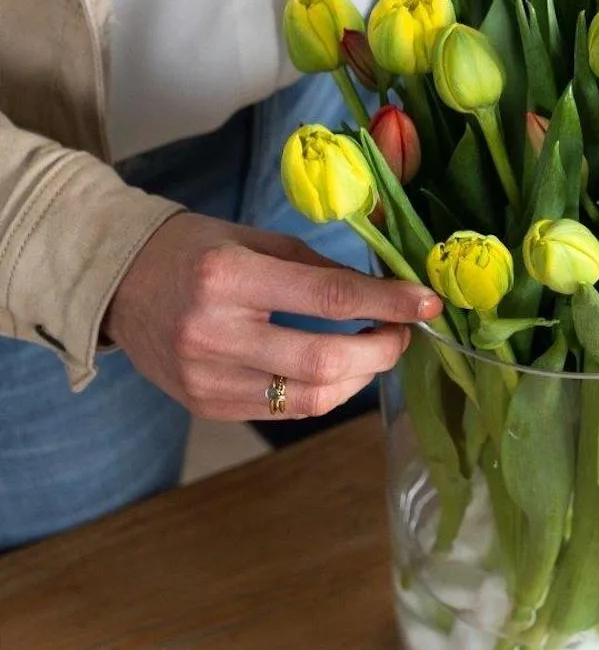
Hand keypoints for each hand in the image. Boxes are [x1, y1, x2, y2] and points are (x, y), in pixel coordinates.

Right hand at [103, 213, 441, 419]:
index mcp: (226, 277)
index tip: (428, 301)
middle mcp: (212, 333)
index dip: (388, 302)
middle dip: (381, 349)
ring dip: (360, 377)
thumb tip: (386, 292)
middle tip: (403, 332)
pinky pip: (285, 410)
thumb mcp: (255, 239)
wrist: (118, 283)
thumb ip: (319, 267)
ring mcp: (206, 378)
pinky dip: (325, 391)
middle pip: (324, 361)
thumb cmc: (195, 251)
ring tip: (375, 349)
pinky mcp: (206, 405)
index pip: (327, 297)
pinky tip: (338, 369)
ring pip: (311, 398)